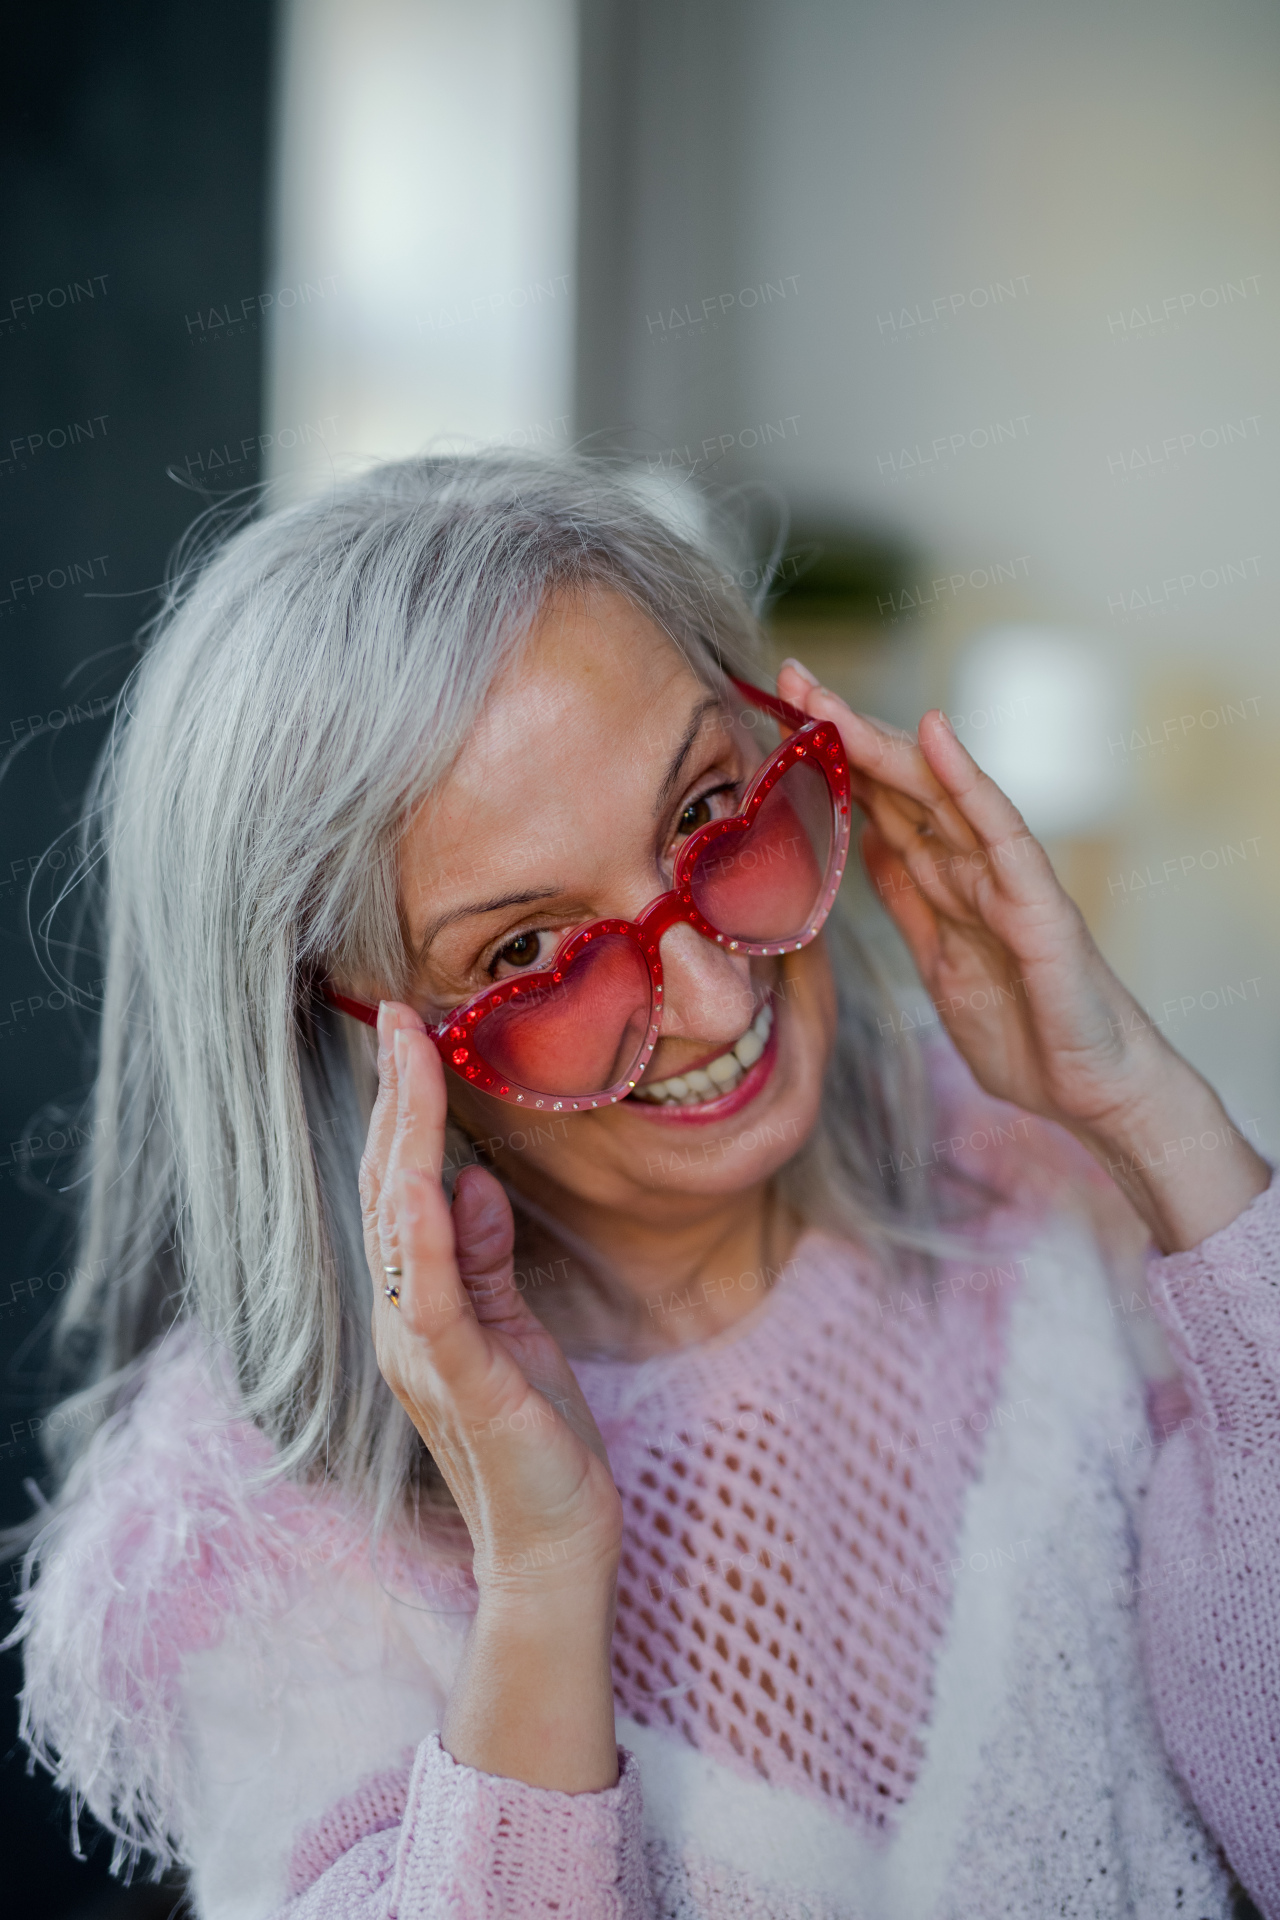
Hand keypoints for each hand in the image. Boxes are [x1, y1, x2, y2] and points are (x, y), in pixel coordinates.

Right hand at [359, 1002, 621, 1786]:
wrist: (553, 1548)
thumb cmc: (536, 1440)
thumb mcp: (513, 1330)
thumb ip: (485, 1258)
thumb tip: (474, 1179)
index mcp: (417, 1305)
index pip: (399, 1189)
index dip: (401, 1110)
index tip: (407, 1034)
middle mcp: (404, 1322)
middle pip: (389, 1191)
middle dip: (396, 1100)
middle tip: (397, 1021)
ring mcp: (427, 1354)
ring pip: (401, 1229)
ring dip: (405, 1141)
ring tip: (409, 1064)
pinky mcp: (467, 1385)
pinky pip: (435, 1300)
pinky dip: (428, 1238)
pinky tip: (430, 1182)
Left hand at [776, 660, 1269, 1249]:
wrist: (1092, 1091)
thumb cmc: (1024, 1029)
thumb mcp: (938, 960)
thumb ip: (905, 900)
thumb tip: (860, 845)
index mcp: (944, 879)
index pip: (878, 803)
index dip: (830, 760)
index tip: (775, 715)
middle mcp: (973, 864)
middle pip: (899, 782)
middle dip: (843, 729)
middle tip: (788, 677)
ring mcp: (1007, 878)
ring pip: (938, 792)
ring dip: (882, 740)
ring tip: (830, 696)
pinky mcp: (1038, 904)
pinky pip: (999, 831)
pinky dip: (967, 780)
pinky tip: (933, 735)